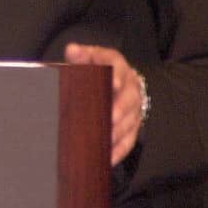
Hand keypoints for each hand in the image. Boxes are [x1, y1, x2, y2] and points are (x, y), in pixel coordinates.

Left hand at [64, 43, 147, 166]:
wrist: (115, 81)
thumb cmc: (95, 70)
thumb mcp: (88, 59)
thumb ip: (79, 55)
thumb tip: (72, 49)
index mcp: (117, 65)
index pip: (119, 67)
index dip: (117, 75)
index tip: (113, 83)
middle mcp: (130, 85)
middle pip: (129, 98)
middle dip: (120, 109)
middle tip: (110, 118)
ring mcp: (134, 106)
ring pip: (131, 121)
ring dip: (119, 132)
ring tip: (105, 141)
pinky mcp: (134, 124)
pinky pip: (130, 139)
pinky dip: (119, 150)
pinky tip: (108, 158)